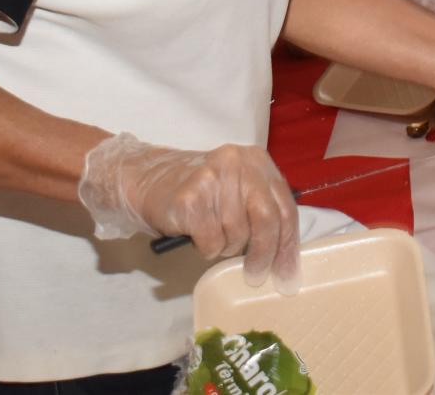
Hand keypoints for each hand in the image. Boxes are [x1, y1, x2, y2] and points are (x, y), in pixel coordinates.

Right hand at [77, 132, 298, 285]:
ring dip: (225, 247)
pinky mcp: (191, 198)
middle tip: (255, 275)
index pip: (285, 207)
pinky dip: (206, 247)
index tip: (287, 275)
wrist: (146, 179)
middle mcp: (238, 163)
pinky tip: (195, 232)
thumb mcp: (237, 189)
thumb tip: (284, 257)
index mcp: (257, 160)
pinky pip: (211, 241)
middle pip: (267, 220)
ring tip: (210, 234)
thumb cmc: (197, 191)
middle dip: (264, 254)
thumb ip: (261, 210)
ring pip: (236, 235)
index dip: (288, 245)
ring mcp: (214, 178)